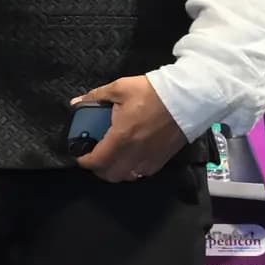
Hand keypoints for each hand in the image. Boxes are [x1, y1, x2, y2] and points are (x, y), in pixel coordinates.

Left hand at [72, 74, 186, 181]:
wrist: (188, 97)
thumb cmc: (152, 92)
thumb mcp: (119, 88)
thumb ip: (95, 97)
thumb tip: (76, 102)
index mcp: (121, 137)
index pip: (97, 161)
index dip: (84, 161)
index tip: (80, 154)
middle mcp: (134, 153)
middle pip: (110, 175)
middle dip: (98, 168)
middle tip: (95, 155)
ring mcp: (150, 159)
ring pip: (126, 177)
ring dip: (115, 170)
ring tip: (112, 156)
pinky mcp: (163, 160)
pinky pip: (142, 173)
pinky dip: (132, 170)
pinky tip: (131, 157)